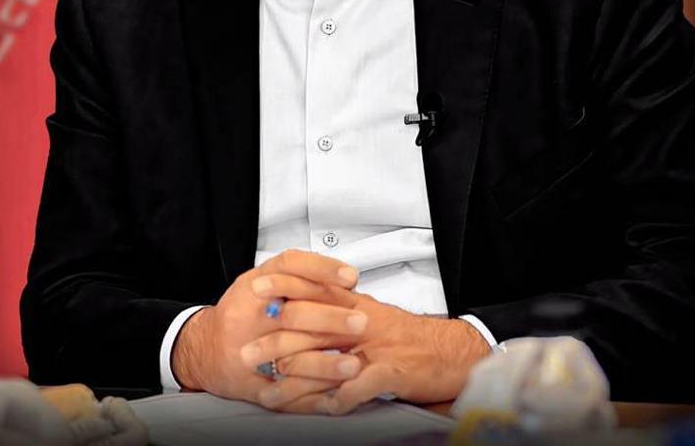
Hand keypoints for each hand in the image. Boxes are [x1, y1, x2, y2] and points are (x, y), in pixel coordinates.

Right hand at [171, 249, 366, 406]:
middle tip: (360, 322)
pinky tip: (332, 393)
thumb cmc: (242, 312)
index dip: (321, 270)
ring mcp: (245, 349)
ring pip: (287, 355)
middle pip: (292, 312)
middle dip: (330, 319)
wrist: (203, 347)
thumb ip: (299, 278)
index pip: (289, 267)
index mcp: (255, 285)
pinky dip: (308, 394)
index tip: (350, 277)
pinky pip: (281, 391)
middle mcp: (248, 314)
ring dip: (324, 362)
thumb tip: (346, 279)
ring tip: (353, 363)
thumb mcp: (263, 282)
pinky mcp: (246, 383)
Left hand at [242, 286, 490, 413]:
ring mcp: (375, 346)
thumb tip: (302, 306)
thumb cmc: (406, 338)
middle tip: (246, 355)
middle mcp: (361, 321)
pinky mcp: (391, 371)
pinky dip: (338, 400)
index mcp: (355, 304)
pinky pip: (358, 387)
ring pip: (326, 360)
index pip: (314, 288)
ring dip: (295, 380)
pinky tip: (321, 409)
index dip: (284, 285)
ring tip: (271, 395)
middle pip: (311, 326)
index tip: (255, 286)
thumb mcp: (369, 316)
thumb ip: (338, 309)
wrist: (448, 352)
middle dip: (274, 342)